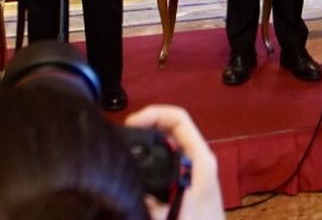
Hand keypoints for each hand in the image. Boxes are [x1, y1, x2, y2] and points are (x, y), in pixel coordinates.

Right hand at [125, 104, 224, 219]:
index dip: (153, 114)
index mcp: (201, 159)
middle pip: (170, 129)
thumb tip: (130, 185)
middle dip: (145, 127)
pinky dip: (148, 160)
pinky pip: (165, 162)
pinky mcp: (185, 184)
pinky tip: (132, 172)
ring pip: (166, 145)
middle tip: (120, 138)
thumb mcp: (174, 216)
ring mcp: (192, 172)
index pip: (178, 118)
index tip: (129, 124)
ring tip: (122, 150)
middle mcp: (198, 160)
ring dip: (145, 143)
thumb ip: (152, 202)